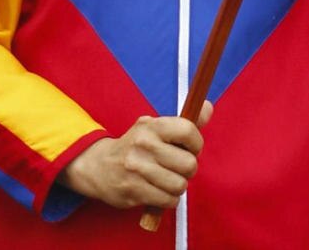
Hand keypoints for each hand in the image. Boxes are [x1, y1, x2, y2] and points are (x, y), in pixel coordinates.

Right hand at [61, 100, 212, 208]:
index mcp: (151, 125)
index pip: (187, 130)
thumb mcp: (155, 128)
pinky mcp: (133, 191)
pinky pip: (168, 201)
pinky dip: (168, 199)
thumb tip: (209, 107)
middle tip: (177, 167)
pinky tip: (159, 190)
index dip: (196, 143)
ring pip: (180, 185)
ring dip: (178, 186)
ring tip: (167, 180)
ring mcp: (137, 169)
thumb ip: (184, 121)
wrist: (99, 167)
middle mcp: (144, 144)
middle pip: (188, 164)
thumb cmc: (136, 146)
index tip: (191, 148)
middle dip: (188, 169)